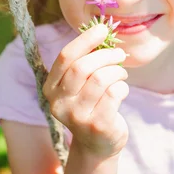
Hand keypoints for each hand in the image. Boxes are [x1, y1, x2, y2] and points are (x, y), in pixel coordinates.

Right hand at [43, 23, 128, 158]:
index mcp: (51, 88)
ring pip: (101, 79)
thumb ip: (84, 61)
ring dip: (117, 71)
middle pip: (82, 67)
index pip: (65, 57)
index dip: (85, 40)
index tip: (102, 29)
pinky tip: (122, 90)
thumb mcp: (80, 84)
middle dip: (106, 55)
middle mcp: (59, 103)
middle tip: (119, 54)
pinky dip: (123, 87)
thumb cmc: (92, 104)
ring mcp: (77, 117)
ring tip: (121, 74)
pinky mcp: (97, 126)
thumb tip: (100, 31)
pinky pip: (114, 93)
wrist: (98, 144)